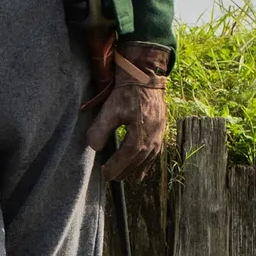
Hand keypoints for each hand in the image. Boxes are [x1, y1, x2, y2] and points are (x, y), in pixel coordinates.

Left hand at [85, 43, 168, 181]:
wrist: (146, 79)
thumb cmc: (128, 92)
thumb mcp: (111, 108)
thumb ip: (101, 129)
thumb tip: (94, 147)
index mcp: (139, 136)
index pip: (125, 160)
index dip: (114, 169)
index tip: (104, 175)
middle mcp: (152, 141)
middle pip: (137, 164)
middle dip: (123, 172)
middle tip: (110, 177)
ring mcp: (159, 138)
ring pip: (146, 162)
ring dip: (135, 170)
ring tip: (124, 176)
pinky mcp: (161, 133)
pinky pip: (154, 155)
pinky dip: (145, 163)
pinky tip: (140, 166)